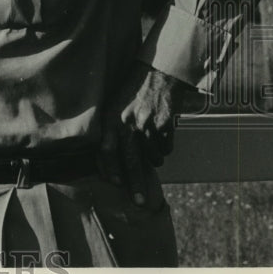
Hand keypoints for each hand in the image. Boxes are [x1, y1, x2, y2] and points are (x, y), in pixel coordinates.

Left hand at [98, 62, 188, 209]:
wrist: (158, 72)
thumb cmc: (132, 90)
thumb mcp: (114, 105)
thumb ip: (113, 130)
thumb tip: (111, 159)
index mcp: (111, 119)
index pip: (106, 151)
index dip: (109, 168)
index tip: (115, 182)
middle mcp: (128, 124)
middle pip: (130, 162)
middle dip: (135, 184)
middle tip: (138, 202)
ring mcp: (148, 126)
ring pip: (152, 157)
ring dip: (153, 159)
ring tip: (151, 146)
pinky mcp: (166, 126)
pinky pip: (166, 148)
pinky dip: (164, 147)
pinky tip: (161, 134)